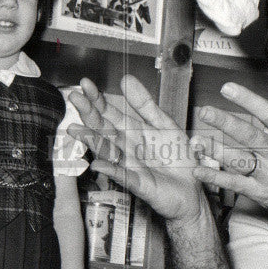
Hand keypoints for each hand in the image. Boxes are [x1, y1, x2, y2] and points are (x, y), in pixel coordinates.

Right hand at [67, 76, 208, 224]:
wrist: (193, 189)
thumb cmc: (178, 160)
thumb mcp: (164, 124)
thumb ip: (145, 105)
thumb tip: (126, 79)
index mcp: (132, 132)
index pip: (109, 114)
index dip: (97, 100)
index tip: (85, 84)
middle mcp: (126, 148)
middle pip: (103, 130)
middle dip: (89, 114)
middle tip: (74, 98)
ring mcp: (130, 167)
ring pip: (108, 152)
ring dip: (92, 141)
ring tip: (75, 129)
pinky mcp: (140, 185)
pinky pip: (124, 177)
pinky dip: (112, 171)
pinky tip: (99, 164)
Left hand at [192, 70, 267, 230]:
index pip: (267, 113)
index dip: (247, 100)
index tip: (227, 88)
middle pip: (249, 135)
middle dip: (225, 123)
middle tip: (205, 111)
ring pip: (239, 160)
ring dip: (216, 151)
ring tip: (196, 141)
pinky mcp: (260, 191)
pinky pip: (236, 184)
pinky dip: (217, 178)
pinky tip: (199, 171)